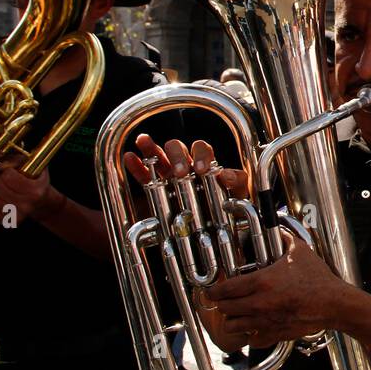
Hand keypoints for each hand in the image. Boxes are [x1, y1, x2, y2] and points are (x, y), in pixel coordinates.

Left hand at [0, 161, 65, 222]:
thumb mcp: (32, 165)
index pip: (8, 176)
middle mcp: (27, 205)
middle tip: (6, 180)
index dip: (8, 171)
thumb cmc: (36, 181)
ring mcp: (17, 215)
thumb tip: (2, 167)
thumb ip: (17, 161)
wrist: (42, 203)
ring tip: (1, 188)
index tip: (13, 173)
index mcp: (35, 191)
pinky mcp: (7, 221)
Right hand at [122, 133, 249, 196]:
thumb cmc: (232, 207)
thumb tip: (225, 175)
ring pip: (159, 156)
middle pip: (178, 148)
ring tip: (143, 141)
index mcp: (206, 163)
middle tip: (179, 172)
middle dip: (177, 156)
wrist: (222, 228)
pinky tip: (129, 157)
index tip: (200, 170)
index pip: (201, 149)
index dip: (200, 155)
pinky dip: (136, 167)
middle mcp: (187, 166)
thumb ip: (238, 181)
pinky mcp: (157, 189)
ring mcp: (170, 176)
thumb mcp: (241, 193)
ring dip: (150, 148)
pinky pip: (144, 176)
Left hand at [196, 236, 350, 351]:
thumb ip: (285, 238)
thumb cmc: (318, 279)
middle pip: (224, 309)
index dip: (214, 291)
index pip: (225, 289)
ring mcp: (266, 322)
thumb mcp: (301, 251)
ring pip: (233, 327)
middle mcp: (259, 304)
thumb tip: (278, 228)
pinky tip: (255, 327)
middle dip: (222, 304)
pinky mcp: (274, 334)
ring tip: (237, 315)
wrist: (334, 304)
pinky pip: (252, 340)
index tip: (212, 291)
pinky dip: (250, 335)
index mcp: (262, 282)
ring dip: (233, 320)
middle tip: (224, 301)